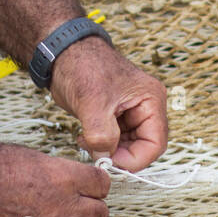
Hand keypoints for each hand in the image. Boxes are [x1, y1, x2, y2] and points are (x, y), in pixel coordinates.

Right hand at [0, 142, 110, 216]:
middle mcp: (64, 207)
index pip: (103, 184)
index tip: (88, 188)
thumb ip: (57, 171)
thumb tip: (69, 178)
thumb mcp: (31, 157)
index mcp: (65, 178)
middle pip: (100, 214)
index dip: (96, 186)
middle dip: (91, 211)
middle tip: (75, 210)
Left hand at [50, 38, 167, 171]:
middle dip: (121, 155)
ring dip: (110, 151)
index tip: (110, 162)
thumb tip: (106, 159)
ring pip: (129, 147)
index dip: (135, 159)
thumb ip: (102, 134)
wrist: (62, 53)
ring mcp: (132, 113)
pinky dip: (102, 145)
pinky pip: (116, 141)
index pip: (155, 144)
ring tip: (87, 141)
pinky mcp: (117, 117)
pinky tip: (86, 137)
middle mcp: (147, 108)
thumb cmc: (82, 65)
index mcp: (151, 100)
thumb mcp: (92, 103)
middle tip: (97, 155)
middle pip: (144, 147)